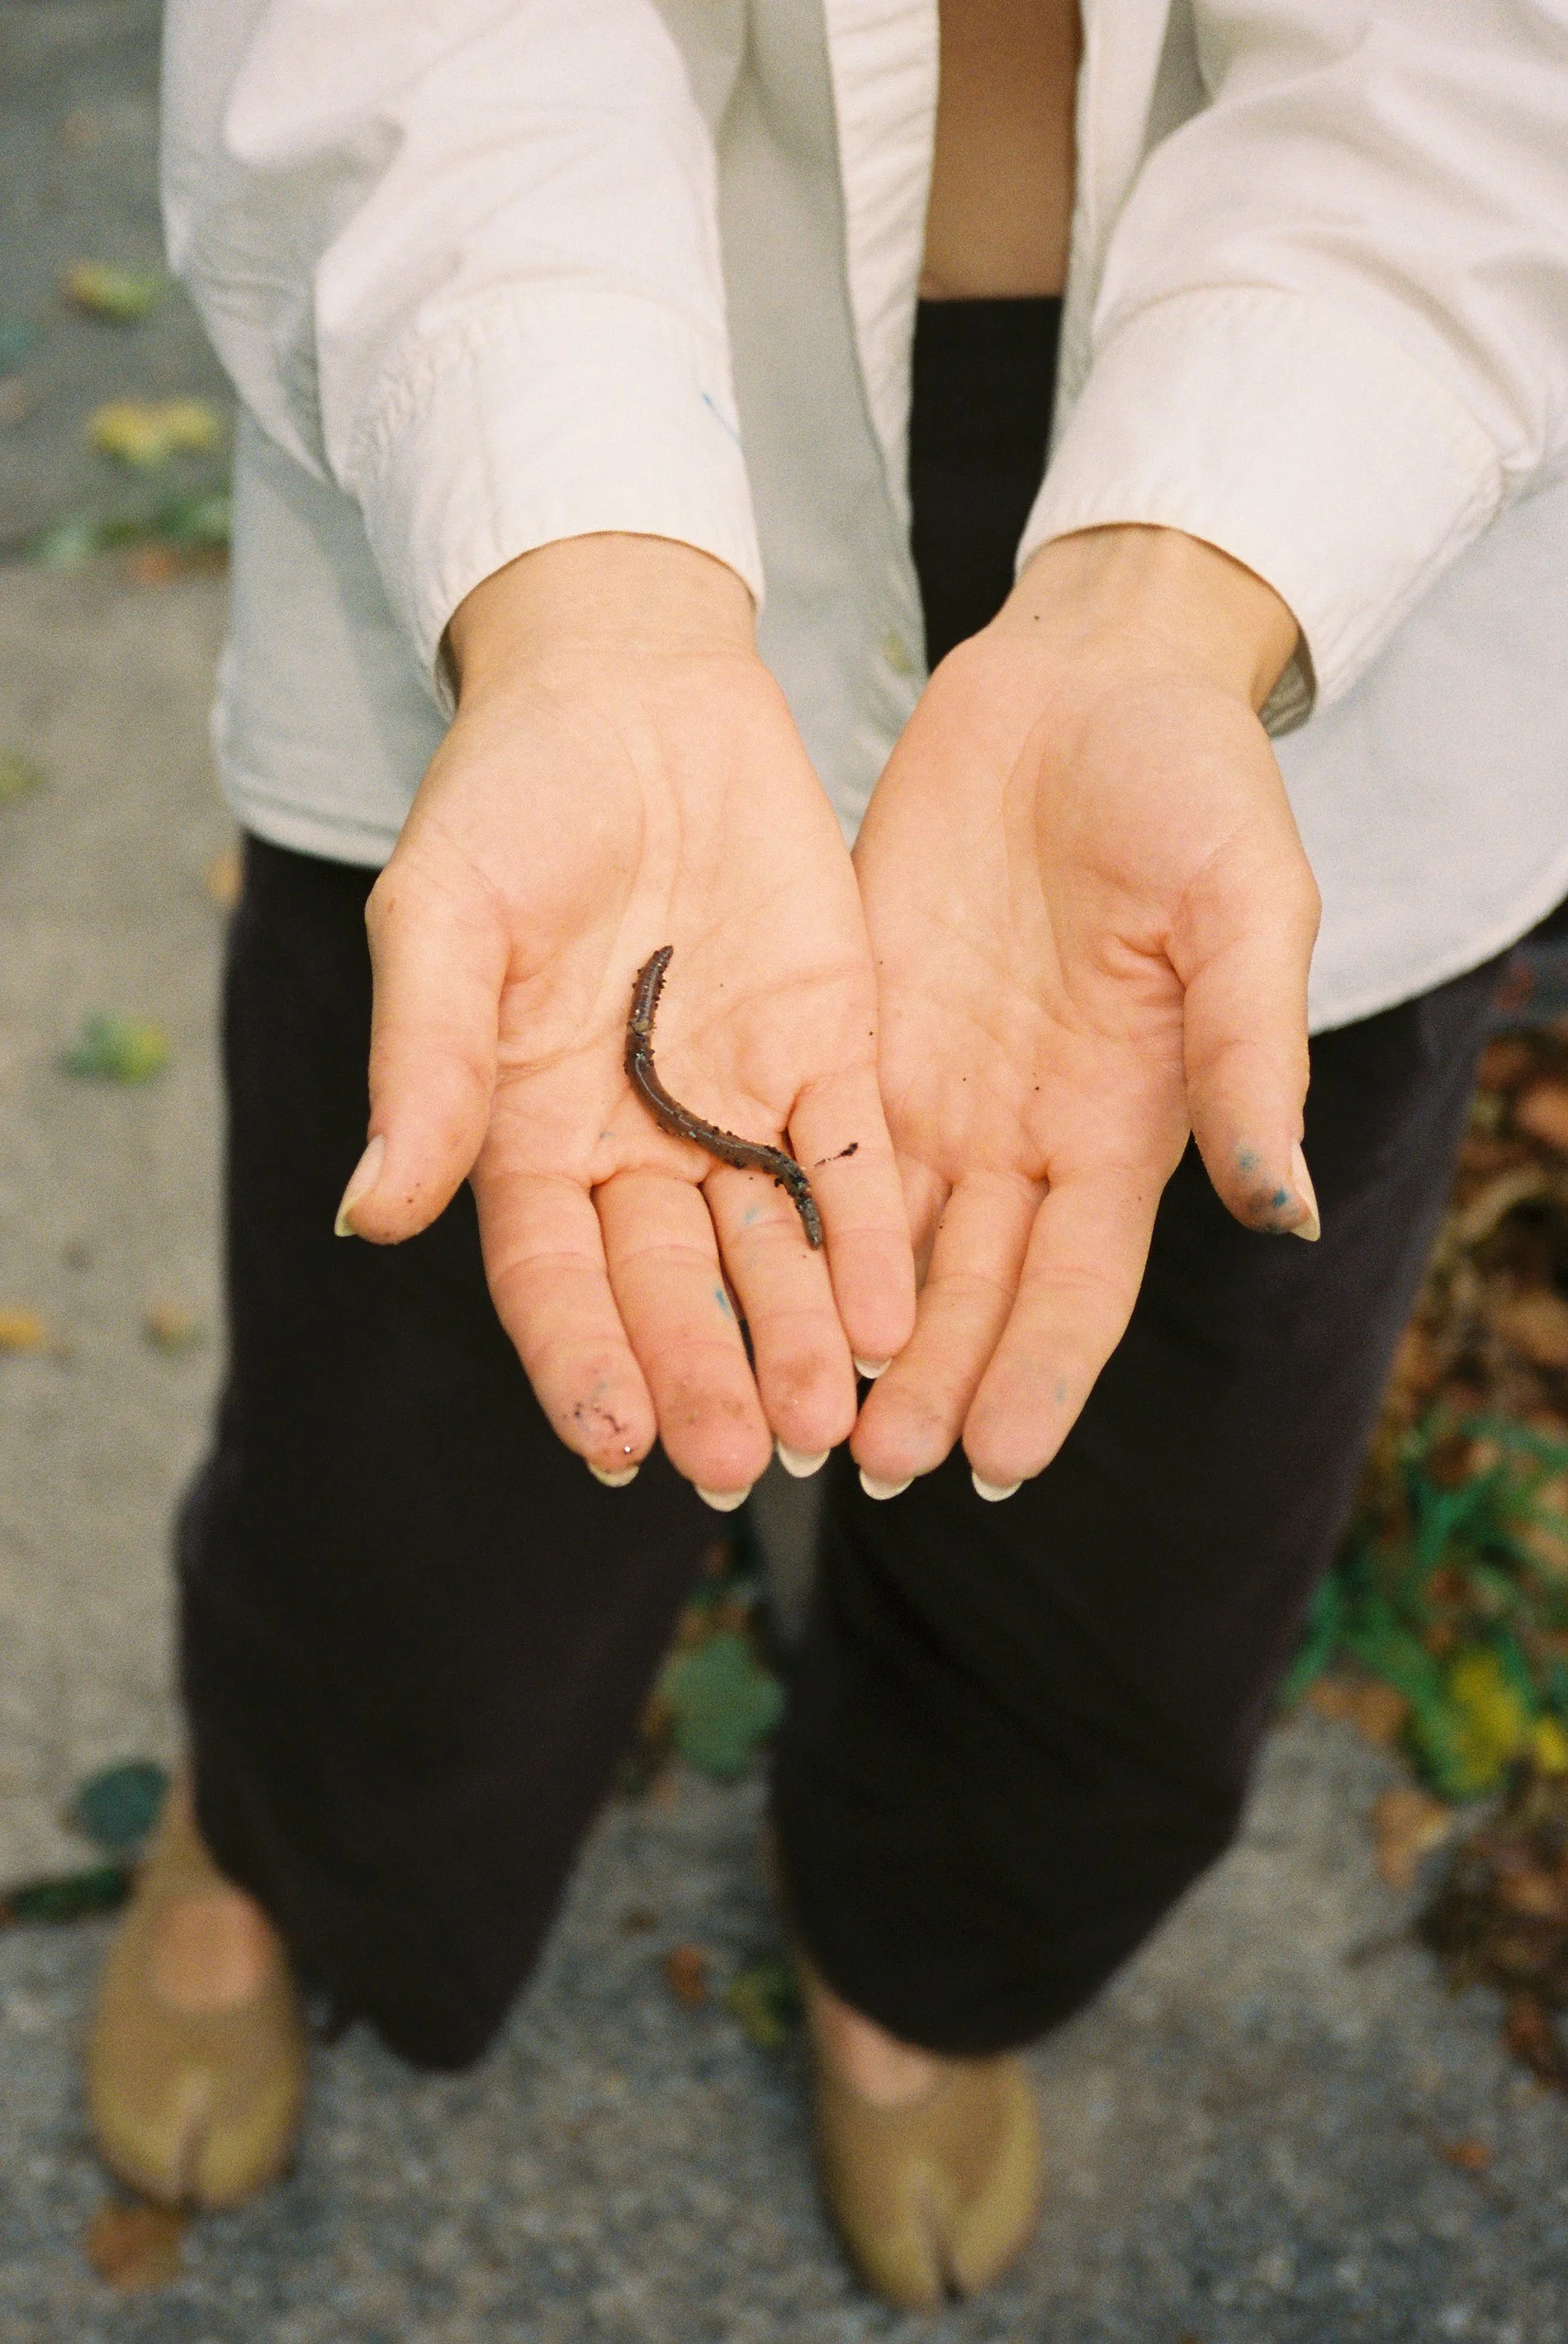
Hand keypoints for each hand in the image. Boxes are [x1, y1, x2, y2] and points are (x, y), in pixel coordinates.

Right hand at [339, 535, 914, 1500]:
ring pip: (770, 1248)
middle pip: (670, 1285)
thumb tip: (370, 1211)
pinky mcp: (830, 1052)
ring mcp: (736, 1104)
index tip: (611, 1446)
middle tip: (746, 1464)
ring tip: (833, 1425)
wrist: (632, 683)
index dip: (580, 1359)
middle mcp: (634, 1144)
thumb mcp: (444, 913)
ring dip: (800, 1337)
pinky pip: (852, 1162)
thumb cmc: (508, 794)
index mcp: (525, 1130)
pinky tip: (895, 1313)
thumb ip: (425, 1059)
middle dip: (706, 1374)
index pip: (551, 1275)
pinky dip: (870, 1236)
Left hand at [851, 525, 1319, 1495]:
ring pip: (878, 1247)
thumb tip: (1284, 1214)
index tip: (996, 1462)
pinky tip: (732, 1288)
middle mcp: (1021, 1137)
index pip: (1077, 1284)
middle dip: (925, 1385)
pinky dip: (779, 1228)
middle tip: (869, 1470)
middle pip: (966, 1291)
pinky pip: (806, 1149)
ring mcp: (930, 1092)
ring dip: (840, 1337)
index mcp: (1124, 1126)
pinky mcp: (850, 1032)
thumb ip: (1252, 1059)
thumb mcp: (1244, 909)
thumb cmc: (1194, 784)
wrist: (1086, 679)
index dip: (1039, 1372)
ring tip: (792, 1423)